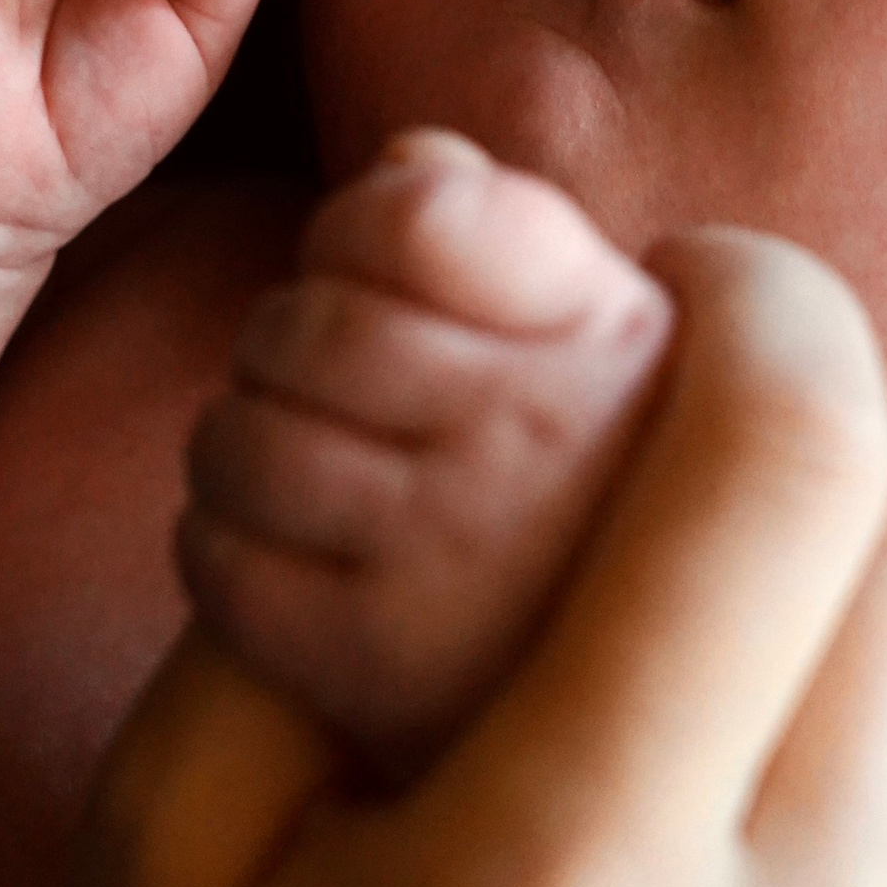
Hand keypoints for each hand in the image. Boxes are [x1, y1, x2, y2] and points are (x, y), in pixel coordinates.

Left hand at [181, 128, 676, 765]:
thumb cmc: (612, 499)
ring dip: (239, 448)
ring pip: (234, 439)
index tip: (379, 274)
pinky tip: (288, 558)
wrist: (671, 720)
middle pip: (295, 323)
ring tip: (302, 473)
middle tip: (330, 394)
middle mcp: (541, 432)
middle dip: (283, 346)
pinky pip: (215, 559)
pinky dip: (221, 549)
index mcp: (612, 333)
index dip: (357, 228)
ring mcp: (453, 552)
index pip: (412, 215)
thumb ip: (511, 233)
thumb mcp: (614, 345)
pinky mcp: (373, 665)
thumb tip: (407, 166)